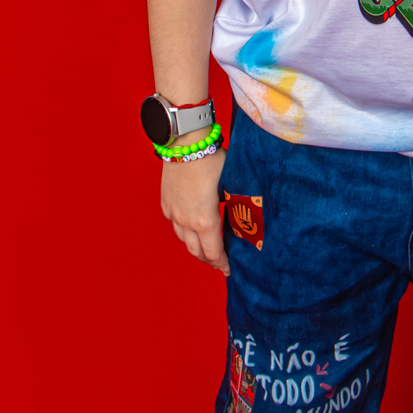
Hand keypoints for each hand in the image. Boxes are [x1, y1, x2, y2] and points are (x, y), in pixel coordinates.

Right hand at [159, 147, 228, 274]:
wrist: (184, 143)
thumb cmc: (211, 160)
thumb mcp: (231, 184)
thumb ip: (235, 205)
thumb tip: (247, 215)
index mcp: (205, 221)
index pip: (214, 253)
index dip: (222, 264)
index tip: (229, 270)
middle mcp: (186, 221)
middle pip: (196, 252)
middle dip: (209, 260)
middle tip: (219, 263)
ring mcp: (173, 213)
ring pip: (183, 239)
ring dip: (195, 246)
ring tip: (206, 247)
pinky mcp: (165, 203)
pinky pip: (174, 224)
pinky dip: (184, 230)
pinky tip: (192, 226)